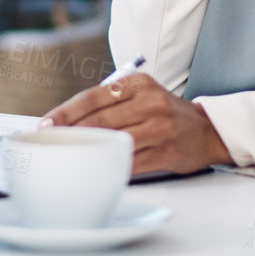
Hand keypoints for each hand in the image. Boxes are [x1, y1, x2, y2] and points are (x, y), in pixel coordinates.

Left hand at [40, 74, 232, 176]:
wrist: (209, 130)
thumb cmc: (164, 113)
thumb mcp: (142, 94)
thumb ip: (110, 102)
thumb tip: (66, 121)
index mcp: (139, 83)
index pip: (93, 96)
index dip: (65, 112)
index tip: (45, 124)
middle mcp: (150, 102)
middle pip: (99, 120)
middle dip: (70, 134)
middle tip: (50, 145)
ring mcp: (160, 128)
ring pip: (113, 142)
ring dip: (88, 152)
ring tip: (69, 159)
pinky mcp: (167, 152)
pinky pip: (130, 163)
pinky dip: (111, 168)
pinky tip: (96, 171)